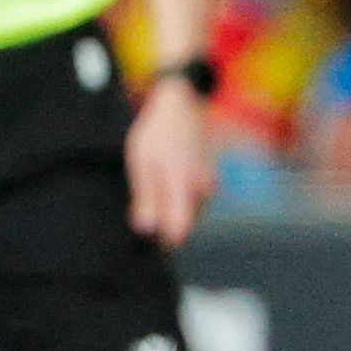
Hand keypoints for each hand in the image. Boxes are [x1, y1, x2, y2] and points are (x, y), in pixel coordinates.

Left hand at [127, 77, 213, 247]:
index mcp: (182, 184)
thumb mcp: (142, 164)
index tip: (152, 243)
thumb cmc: (156, 134)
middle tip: (145, 205)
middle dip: (165, 223)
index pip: (179, 230)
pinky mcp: (209, 181)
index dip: (165, 242)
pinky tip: (167, 179)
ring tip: (155, 183)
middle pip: (184, 224)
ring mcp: (208, 184)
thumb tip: (147, 230)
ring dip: (172, 209)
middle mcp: (201, 187)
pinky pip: (193, 201)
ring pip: (189, 212)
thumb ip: (146, 198)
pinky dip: (179, 198)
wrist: (180, 106)